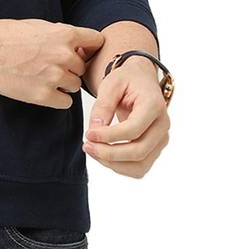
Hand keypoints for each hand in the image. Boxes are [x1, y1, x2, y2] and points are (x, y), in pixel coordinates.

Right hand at [0, 19, 104, 109]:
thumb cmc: (5, 34)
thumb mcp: (37, 25)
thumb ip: (60, 35)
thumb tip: (75, 45)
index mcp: (65, 34)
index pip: (96, 41)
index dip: (88, 48)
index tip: (81, 52)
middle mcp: (64, 55)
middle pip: (81, 68)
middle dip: (69, 68)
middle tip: (49, 66)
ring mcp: (55, 76)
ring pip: (74, 86)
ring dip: (62, 83)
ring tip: (41, 77)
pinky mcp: (44, 96)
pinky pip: (65, 102)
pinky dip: (56, 98)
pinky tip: (40, 90)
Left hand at [82, 57, 169, 177]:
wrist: (140, 80)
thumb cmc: (126, 80)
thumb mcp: (111, 84)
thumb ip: (103, 106)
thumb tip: (94, 131)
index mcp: (154, 104)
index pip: (133, 129)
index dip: (109, 136)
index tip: (88, 134)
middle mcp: (162, 125)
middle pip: (139, 151)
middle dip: (109, 153)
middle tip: (87, 146)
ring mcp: (161, 139)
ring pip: (140, 166)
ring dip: (113, 164)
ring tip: (92, 151)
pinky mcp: (155, 148)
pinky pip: (139, 168)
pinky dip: (120, 167)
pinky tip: (103, 155)